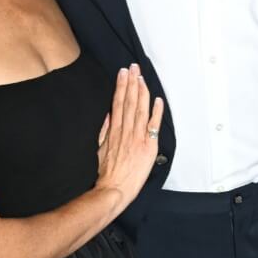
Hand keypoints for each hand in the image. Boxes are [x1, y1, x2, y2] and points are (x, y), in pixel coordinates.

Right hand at [94, 65, 163, 212]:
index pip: (118, 103)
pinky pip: (153, 126)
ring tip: (141, 76)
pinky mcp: (148, 147)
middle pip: (129, 102)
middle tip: (133, 67)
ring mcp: (138, 138)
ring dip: (141, 92)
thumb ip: (104, 131)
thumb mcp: (100, 149)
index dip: (121, 86)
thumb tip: (108, 115)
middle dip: (131, 83)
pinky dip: (156, 112)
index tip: (123, 73)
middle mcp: (126, 131)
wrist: (113, 190)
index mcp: (114, 131)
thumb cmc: (106, 173)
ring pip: (140, 110)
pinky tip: (158, 99)